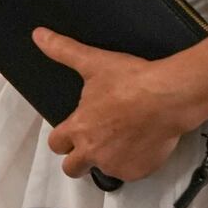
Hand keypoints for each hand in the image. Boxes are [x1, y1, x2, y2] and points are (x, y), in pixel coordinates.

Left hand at [36, 29, 200, 181]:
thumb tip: (40, 36)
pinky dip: (134, 160)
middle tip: (96, 141)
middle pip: (72, 168)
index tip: (75, 131)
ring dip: (109, 156)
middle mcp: (92, 152)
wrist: (168, 97)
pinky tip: (143, 141)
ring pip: (104, 168)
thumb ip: (63, 51)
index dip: (64, 138)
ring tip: (126, 135)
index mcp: (78, 128)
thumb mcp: (94, 62)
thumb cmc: (132, 81)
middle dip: (79, 158)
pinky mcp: (137, 171)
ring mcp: (115, 164)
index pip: (56, 144)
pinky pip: (130, 171)